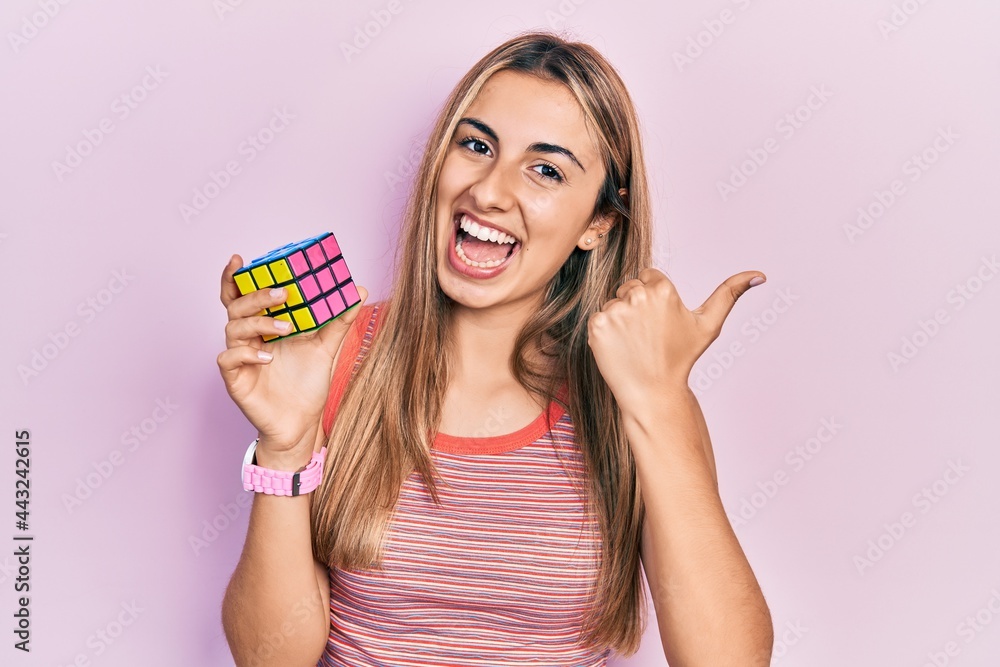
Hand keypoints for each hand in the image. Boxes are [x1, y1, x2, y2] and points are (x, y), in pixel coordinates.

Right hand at [216, 254, 367, 454]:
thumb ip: (339, 320)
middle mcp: (248, 338)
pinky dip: (245, 353)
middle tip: (282, 292)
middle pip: (237, 306)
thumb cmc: (308, 384)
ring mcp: (239, 358)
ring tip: (286, 328)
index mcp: (263, 325)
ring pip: (233, 328)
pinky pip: (228, 359)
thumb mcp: (327, 347)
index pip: (242, 296)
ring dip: (258, 322)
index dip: (235, 277)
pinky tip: (266, 356)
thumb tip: (359, 290)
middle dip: (256, 295)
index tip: (240, 259)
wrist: (303, 423)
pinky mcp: (236, 380)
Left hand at [587, 267, 764, 410]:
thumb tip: (760, 274)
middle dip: (636, 305)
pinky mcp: (596, 325)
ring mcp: (614, 311)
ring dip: (619, 319)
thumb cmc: (680, 358)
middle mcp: (638, 295)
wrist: (652, 392)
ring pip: (613, 302)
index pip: (648, 276)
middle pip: (629, 287)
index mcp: (663, 289)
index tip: (660, 321)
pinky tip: (619, 347)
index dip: (654, 298)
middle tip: (647, 334)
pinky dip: (604, 332)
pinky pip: (597, 318)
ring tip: (634, 342)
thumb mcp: (709, 325)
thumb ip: (730, 293)